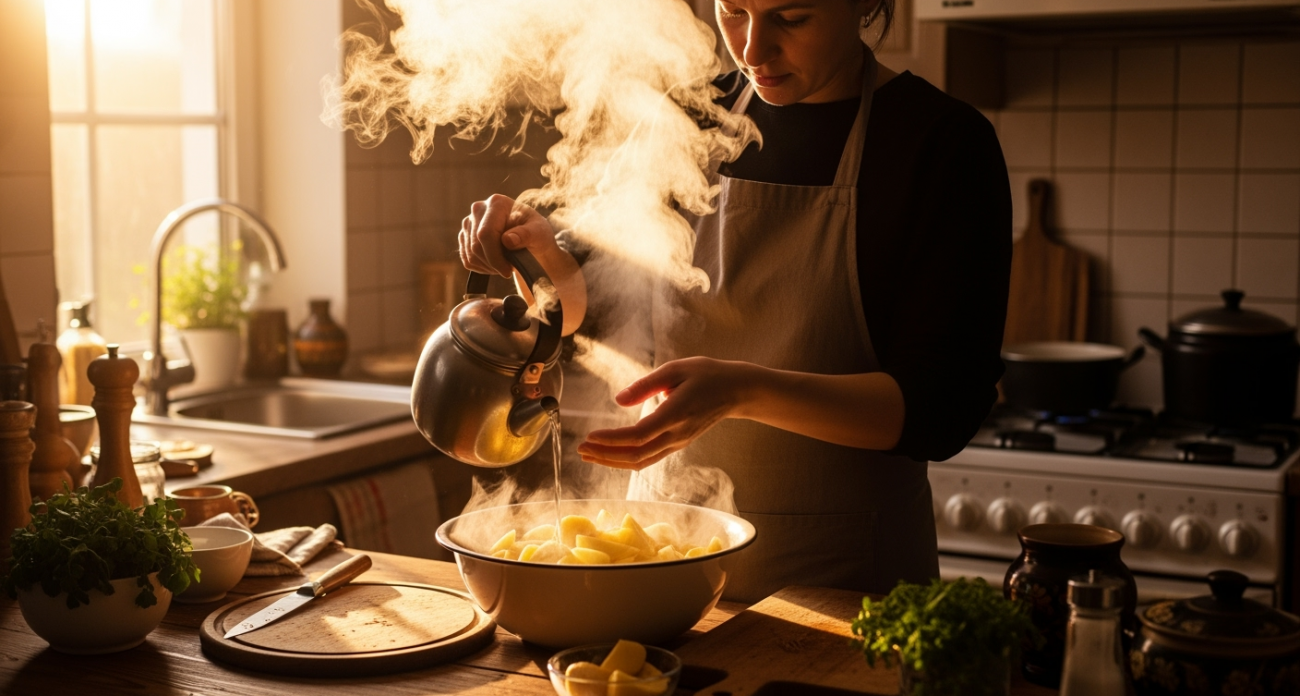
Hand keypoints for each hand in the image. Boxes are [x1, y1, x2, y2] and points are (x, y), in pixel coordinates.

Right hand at [458, 194, 557, 277]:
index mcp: (497, 203)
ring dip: (488, 267)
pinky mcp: (465, 236)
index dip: (494, 256)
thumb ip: (526, 234)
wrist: (531, 239)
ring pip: (470, 255)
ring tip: (505, 264)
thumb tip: (507, 240)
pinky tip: (495, 264)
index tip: (507, 271)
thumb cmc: (536, 233)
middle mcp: (478, 209)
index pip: (486, 234)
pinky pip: (467, 260)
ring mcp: (469, 223)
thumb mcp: (539, 233)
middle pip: (476, 246)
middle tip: (509, 269)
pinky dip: (481, 268)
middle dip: (493, 263)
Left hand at [577, 357, 755, 470]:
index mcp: (676, 414)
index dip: (611, 440)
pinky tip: (611, 454)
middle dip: (605, 455)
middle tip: (581, 449)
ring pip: (641, 461)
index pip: (638, 435)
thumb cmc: (706, 375)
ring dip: (613, 460)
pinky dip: (626, 459)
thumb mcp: (675, 369)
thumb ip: (646, 386)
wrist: (736, 391)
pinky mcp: (678, 443)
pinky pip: (649, 458)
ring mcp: (678, 442)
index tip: (589, 436)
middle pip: (636, 455)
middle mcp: (676, 434)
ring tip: (589, 454)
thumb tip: (619, 399)